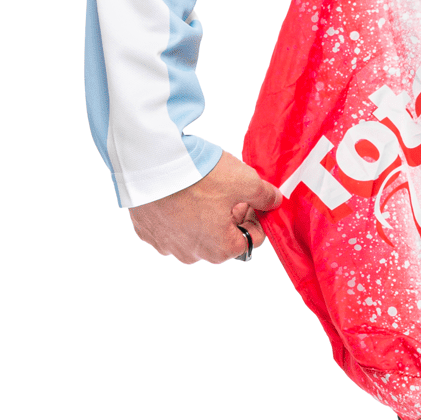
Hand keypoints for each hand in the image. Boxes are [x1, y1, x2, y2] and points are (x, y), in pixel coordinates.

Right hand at [128, 150, 283, 264]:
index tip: (252, 197)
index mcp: (220, 249)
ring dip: (203, 216)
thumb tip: (274, 201)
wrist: (152, 164)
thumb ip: (265, 195)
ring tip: (203, 189)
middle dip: (231, 216)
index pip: (252, 238)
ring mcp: (166, 245)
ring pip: (195, 233)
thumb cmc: (199, 177)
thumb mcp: (245, 181)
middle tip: (229, 190)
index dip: (256, 215)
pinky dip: (178, 213)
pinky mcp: (146, 231)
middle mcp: (192, 255)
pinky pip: (170, 226)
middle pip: (222, 237)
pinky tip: (180, 193)